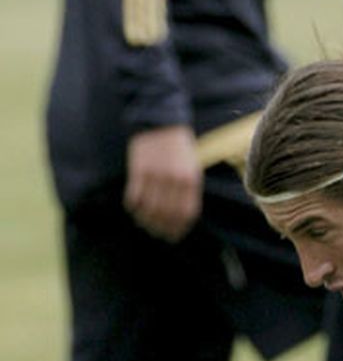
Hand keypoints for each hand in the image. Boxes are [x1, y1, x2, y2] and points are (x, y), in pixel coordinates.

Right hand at [123, 125, 202, 242]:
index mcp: (191, 179)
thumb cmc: (178, 148)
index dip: (179, 228)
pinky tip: (134, 209)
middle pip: (166, 214)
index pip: (186, 213)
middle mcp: (174, 180)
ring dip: (145, 220)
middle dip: (161, 228)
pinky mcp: (139, 170)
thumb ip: (188, 189)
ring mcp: (156, 175)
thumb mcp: (191, 167)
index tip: (173, 236)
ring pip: (148, 208)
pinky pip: (134, 197)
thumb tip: (182, 216)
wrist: (161, 124)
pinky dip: (133, 207)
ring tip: (144, 223)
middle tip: (157, 233)